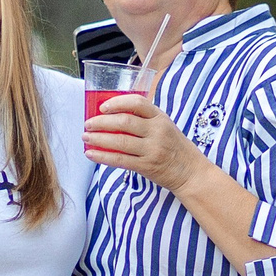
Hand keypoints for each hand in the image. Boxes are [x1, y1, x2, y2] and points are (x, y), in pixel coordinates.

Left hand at [85, 93, 206, 193]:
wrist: (190, 171)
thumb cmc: (174, 146)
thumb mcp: (164, 126)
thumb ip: (144, 119)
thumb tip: (113, 114)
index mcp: (160, 118)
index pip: (137, 103)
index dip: (117, 103)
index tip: (102, 107)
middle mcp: (157, 132)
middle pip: (124, 123)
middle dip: (101, 122)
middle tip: (88, 124)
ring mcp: (152, 150)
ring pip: (120, 142)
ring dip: (98, 139)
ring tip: (86, 138)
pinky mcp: (147, 166)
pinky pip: (120, 160)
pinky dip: (103, 157)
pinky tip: (91, 154)